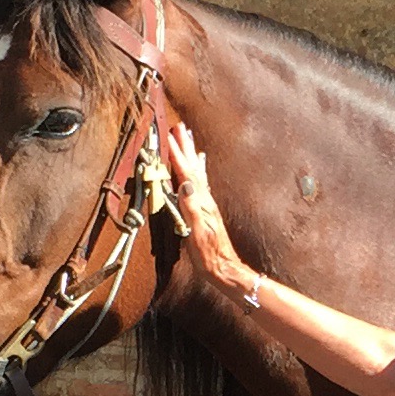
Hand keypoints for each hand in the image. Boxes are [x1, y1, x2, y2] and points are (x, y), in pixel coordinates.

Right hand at [166, 119, 251, 295]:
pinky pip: (200, 182)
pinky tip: (199, 166)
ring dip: (191, 154)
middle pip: (194, 167)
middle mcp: (204, 199)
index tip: (170, 136)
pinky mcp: (205, 209)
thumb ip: (191, 207)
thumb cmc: (208, 254)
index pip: (186, 173)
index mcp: (200, 202)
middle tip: (180, 127)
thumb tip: (185, 183)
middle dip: (186, 146)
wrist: (223, 269)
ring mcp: (206, 203)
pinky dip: (197, 170)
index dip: (178, 155)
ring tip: (188, 137)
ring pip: (197, 172)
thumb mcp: (197, 232)